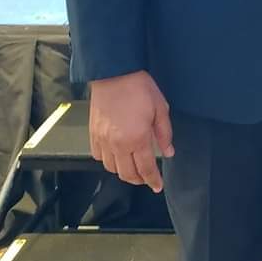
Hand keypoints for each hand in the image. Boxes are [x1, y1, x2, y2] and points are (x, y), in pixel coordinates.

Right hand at [88, 70, 174, 192]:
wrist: (114, 73)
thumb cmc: (139, 88)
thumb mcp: (160, 109)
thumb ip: (164, 134)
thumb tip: (169, 152)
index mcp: (137, 139)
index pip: (146, 169)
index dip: (153, 180)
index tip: (158, 186)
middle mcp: (118, 144)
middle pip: (127, 174)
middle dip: (139, 179)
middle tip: (147, 178)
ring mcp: (103, 140)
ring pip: (111, 168)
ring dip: (123, 171)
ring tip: (133, 167)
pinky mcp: (93, 134)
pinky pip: (98, 156)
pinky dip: (107, 161)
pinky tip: (116, 155)